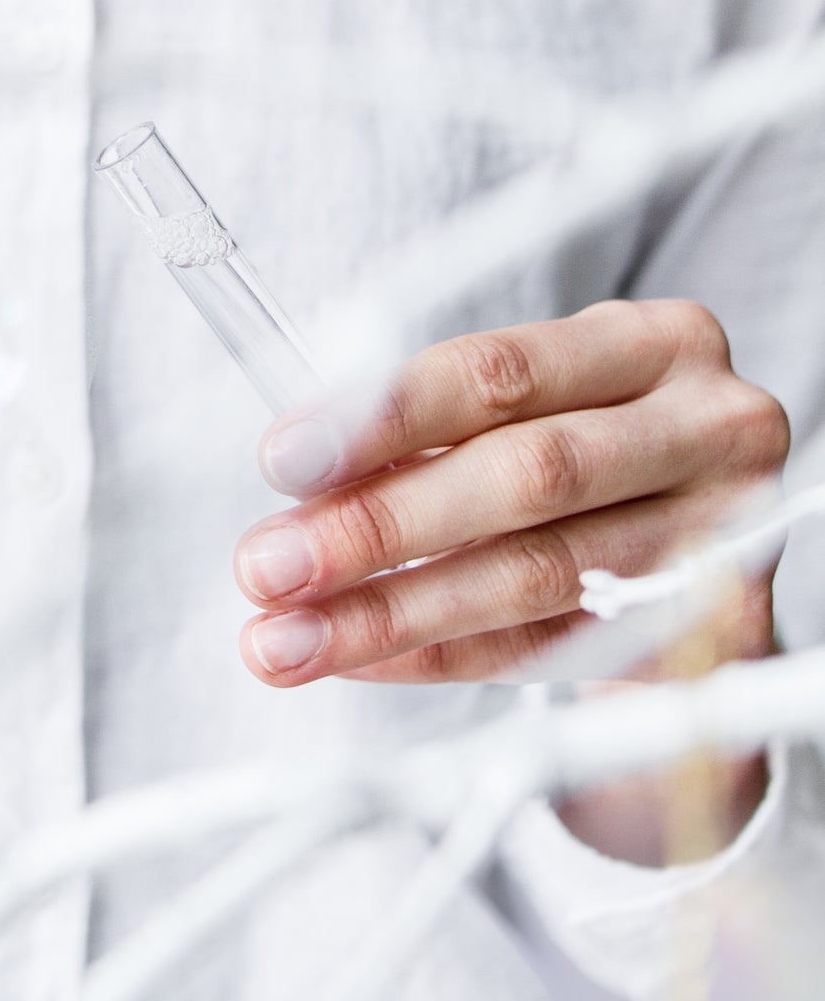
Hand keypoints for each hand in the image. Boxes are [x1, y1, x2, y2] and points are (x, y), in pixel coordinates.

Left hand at [235, 300, 786, 687]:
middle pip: (525, 476)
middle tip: (269, 566)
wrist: (701, 559)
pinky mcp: (727, 628)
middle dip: (378, 527)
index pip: (500, 372)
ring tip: (289, 637)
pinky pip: (556, 648)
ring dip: (393, 612)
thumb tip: (300, 475)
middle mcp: (710, 423)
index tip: (283, 460)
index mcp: (651, 341)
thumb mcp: (522, 416)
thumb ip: (429, 431)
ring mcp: (731, 529)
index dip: (382, 417)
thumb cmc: (581, 460)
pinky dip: (447, 656)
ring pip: (538, 576)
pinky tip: (367, 659)